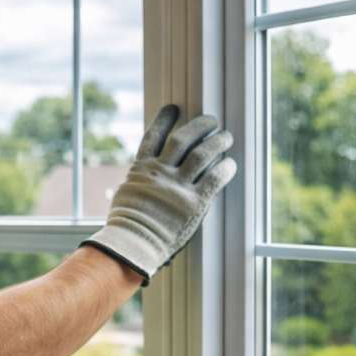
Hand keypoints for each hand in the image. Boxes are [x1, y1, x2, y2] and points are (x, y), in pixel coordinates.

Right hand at [81, 106, 235, 281]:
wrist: (132, 246)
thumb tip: (139, 177)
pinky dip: (224, 169)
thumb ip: (137, 181)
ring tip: (226, 137)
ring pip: (201, 154)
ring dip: (217, 142)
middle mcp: (160, 172)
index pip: (153, 136)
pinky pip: (214, 179)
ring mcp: (177, 187)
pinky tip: (231, 165)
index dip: (164, 119)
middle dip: (200, 126)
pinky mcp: (194, 204)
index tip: (173, 109)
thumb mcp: (125, 195)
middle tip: (211, 120)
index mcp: (141, 169)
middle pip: (183, 139)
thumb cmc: (125, 226)